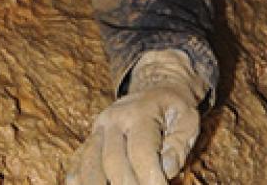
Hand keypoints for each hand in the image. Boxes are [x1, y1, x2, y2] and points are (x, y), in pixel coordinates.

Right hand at [67, 49, 208, 184]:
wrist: (154, 90)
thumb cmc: (173, 109)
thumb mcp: (188, 118)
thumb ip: (180, 143)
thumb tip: (168, 169)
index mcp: (140, 112)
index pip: (141, 150)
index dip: (150, 176)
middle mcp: (113, 119)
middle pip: (113, 161)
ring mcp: (98, 130)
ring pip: (90, 164)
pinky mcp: (90, 140)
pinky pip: (78, 162)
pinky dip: (79, 179)